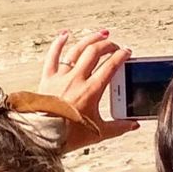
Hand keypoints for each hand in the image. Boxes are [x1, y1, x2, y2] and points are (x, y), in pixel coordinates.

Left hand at [36, 29, 138, 151]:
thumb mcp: (97, 133)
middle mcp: (77, 79)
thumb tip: (133, 125)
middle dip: (108, 45)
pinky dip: (58, 43)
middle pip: (95, 52)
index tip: (127, 53)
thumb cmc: (65, 135)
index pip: (111, 66)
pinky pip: (53, 56)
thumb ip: (118, 127)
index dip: (122, 56)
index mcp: (91, 90)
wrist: (39, 136)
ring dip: (90, 39)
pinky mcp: (47, 78)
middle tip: (115, 45)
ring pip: (77, 50)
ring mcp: (61, 77)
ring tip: (100, 34)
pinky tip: (65, 34)